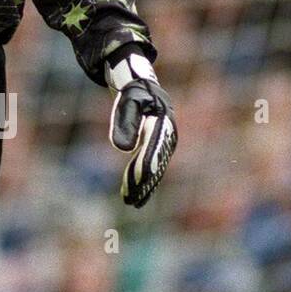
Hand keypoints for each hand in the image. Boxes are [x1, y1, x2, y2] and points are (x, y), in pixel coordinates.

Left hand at [107, 54, 176, 207]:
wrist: (145, 89)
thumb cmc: (135, 93)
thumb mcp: (128, 102)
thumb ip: (125, 122)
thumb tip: (123, 149)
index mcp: (162, 123)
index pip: (152, 149)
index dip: (144, 166)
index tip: (136, 181)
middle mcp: (167, 136)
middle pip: (154, 163)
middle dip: (142, 183)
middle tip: (131, 200)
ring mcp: (164, 144)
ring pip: (153, 168)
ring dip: (142, 186)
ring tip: (131, 202)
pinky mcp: (158, 148)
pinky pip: (149, 166)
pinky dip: (141, 179)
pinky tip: (132, 193)